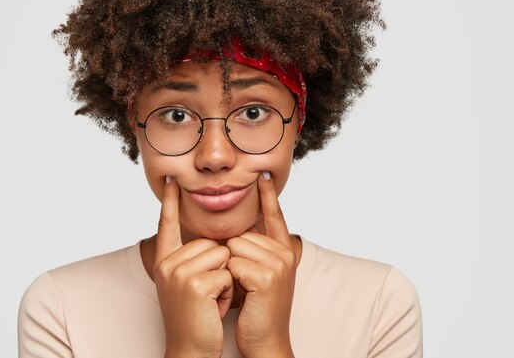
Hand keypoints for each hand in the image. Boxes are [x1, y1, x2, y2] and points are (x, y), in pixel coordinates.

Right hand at [154, 176, 234, 357]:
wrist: (190, 351)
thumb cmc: (195, 318)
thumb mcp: (188, 284)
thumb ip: (193, 260)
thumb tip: (215, 240)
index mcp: (164, 261)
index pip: (167, 224)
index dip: (170, 202)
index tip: (171, 180)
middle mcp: (167, 263)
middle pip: (211, 241)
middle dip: (220, 268)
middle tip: (208, 294)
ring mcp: (178, 272)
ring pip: (222, 254)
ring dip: (226, 279)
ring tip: (211, 300)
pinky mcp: (194, 283)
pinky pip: (227, 272)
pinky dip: (228, 291)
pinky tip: (214, 308)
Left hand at [226, 172, 296, 357]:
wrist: (265, 340)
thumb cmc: (256, 308)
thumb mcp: (258, 274)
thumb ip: (253, 250)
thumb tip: (235, 232)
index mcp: (283, 250)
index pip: (274, 215)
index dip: (268, 194)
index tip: (263, 173)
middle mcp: (284, 252)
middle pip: (240, 233)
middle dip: (231, 256)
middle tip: (243, 284)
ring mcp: (278, 263)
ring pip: (233, 246)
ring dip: (228, 267)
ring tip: (243, 290)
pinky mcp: (267, 276)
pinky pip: (232, 262)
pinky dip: (228, 279)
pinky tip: (242, 295)